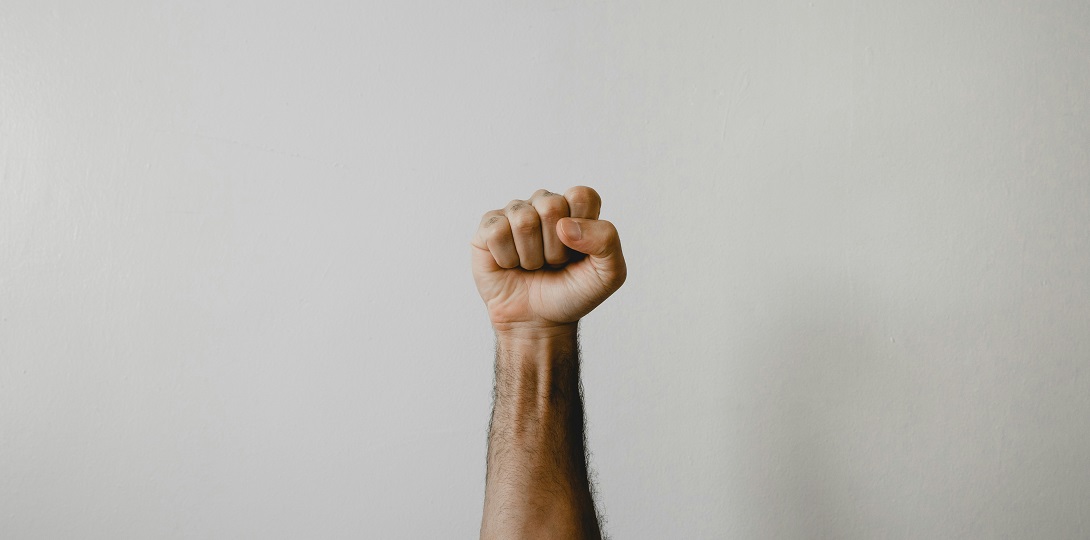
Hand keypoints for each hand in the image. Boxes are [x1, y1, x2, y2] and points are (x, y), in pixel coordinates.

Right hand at [470, 186, 625, 335]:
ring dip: (531, 256)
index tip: (578, 252)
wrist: (538, 322)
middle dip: (555, 247)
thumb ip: (606, 240)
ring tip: (533, 266)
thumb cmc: (572, 294)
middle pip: (551, 206)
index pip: (581, 195)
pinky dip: (507, 258)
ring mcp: (515, 214)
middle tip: (553, 263)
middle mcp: (544, 205)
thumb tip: (565, 225)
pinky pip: (497, 231)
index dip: (582, 227)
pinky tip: (510, 265)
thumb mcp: (608, 274)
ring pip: (523, 221)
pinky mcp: (489, 227)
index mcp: (576, 209)